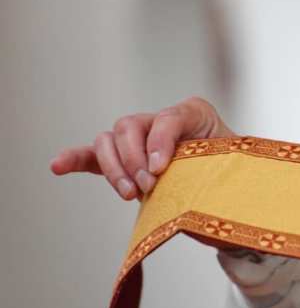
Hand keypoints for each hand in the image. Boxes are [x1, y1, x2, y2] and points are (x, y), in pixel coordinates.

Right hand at [50, 96, 233, 199]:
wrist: (231, 183)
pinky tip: (57, 166)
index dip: (160, 141)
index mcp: (193, 114)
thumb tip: (204, 181)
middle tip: (148, 185)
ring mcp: (139, 138)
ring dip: (113, 167)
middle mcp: (161, 120)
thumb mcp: (234, 163)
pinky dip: (75, 160)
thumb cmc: (234, 171)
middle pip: (129, 126)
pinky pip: (94, 156)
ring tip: (130, 193)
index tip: (160, 169)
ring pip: (109, 140)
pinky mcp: (125, 160)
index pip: (168, 118)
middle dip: (133, 158)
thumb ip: (220, 163)